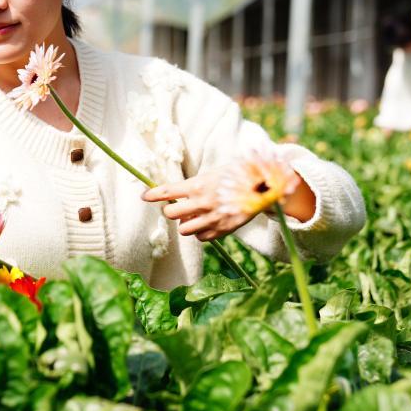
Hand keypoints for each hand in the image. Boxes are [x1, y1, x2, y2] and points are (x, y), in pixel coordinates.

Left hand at [141, 167, 315, 241]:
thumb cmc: (238, 175)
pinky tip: (207, 222)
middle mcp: (203, 203)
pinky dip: (200, 232)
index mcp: (200, 185)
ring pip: (184, 229)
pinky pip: (201, 237)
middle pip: (171, 214)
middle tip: (177, 206)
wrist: (267, 187)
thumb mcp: (217, 172)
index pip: (168, 191)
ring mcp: (213, 219)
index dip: (153, 194)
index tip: (144, 196)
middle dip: (171, 211)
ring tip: (194, 215)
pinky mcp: (223, 230)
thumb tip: (177, 192)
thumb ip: (197, 183)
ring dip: (185, 223)